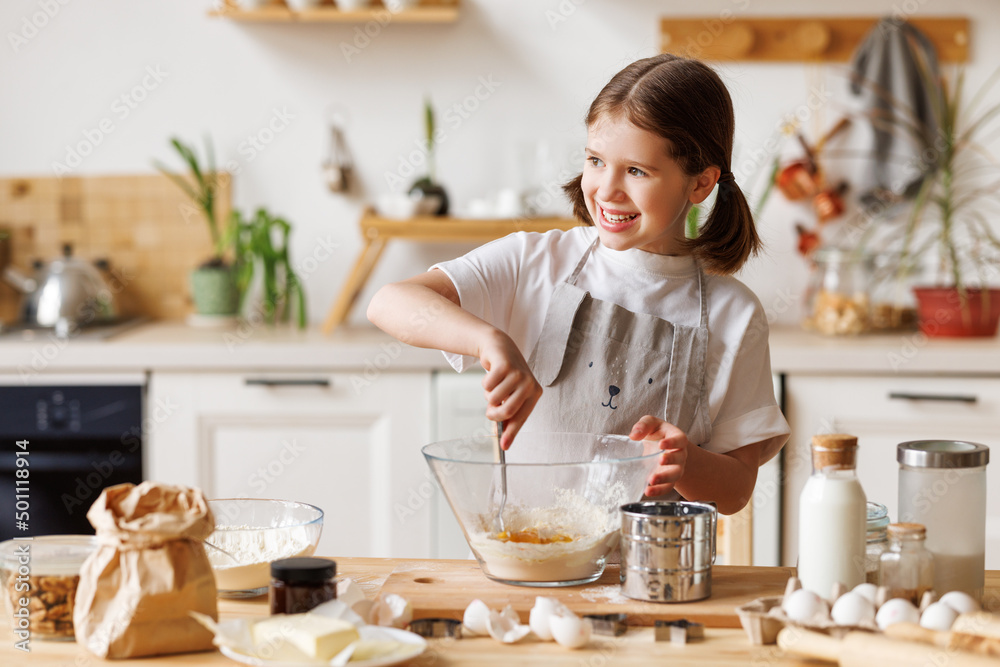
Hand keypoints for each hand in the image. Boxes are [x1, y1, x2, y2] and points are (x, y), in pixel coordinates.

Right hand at [478, 330, 541, 449]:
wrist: (500, 348)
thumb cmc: (506, 376)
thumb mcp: (511, 395)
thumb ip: (509, 415)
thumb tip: (504, 442)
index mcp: (534, 393)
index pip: (521, 418)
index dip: (511, 433)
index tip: (504, 447)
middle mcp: (530, 384)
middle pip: (506, 411)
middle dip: (493, 413)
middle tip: (490, 408)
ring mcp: (518, 374)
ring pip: (493, 398)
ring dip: (488, 395)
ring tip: (494, 385)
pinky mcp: (505, 366)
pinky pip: (487, 385)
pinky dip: (484, 383)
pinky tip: (491, 374)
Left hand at [629, 415, 690, 496]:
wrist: (658, 446)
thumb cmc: (656, 432)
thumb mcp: (650, 423)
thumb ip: (643, 425)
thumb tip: (633, 436)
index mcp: (677, 438)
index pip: (679, 440)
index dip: (672, 442)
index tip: (661, 444)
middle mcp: (679, 454)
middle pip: (679, 459)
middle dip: (671, 460)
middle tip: (660, 460)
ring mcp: (675, 468)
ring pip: (674, 475)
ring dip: (664, 479)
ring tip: (651, 480)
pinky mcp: (668, 480)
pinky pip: (666, 487)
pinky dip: (658, 490)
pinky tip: (648, 491)